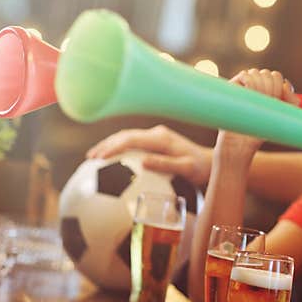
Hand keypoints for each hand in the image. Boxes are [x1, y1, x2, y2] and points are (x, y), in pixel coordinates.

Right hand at [86, 125, 212, 185]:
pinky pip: (133, 143)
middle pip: (125, 135)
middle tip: (91, 159)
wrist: (210, 163)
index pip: (132, 138)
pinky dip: (119, 149)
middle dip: (106, 145)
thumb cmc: (200, 168)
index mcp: (162, 138)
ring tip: (93, 158)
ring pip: (127, 137)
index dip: (114, 146)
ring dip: (110, 145)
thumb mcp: (186, 168)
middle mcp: (157, 134)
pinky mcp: (155, 142)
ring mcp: (156, 137)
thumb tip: (143, 163)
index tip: (100, 158)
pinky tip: (109, 159)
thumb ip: (166, 165)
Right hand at [216, 69, 298, 159]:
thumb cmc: (261, 131)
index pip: (277, 77)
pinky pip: (245, 75)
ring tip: (258, 101)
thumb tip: (286, 85)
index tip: (279, 100)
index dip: (281, 86)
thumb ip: (291, 101)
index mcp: (269, 91)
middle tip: (269, 102)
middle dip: (272, 87)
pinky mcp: (232, 87)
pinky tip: (250, 95)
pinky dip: (251, 83)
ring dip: (262, 86)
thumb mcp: (282, 117)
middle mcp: (256, 86)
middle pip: (269, 73)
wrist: (242, 143)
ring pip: (257, 73)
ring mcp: (244, 86)